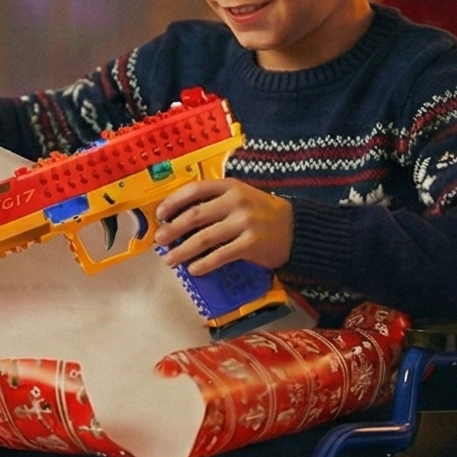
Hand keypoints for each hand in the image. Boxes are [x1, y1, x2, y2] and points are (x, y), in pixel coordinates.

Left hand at [154, 179, 292, 275]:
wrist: (296, 228)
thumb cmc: (262, 213)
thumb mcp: (242, 197)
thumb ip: (216, 201)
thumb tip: (180, 217)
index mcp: (231, 187)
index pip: (195, 190)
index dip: (173, 202)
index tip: (160, 214)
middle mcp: (237, 202)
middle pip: (195, 216)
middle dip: (173, 230)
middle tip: (160, 241)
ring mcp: (245, 223)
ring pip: (204, 238)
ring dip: (183, 250)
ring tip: (170, 259)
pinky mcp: (251, 244)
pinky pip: (221, 255)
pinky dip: (204, 264)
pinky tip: (194, 269)